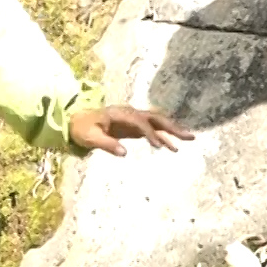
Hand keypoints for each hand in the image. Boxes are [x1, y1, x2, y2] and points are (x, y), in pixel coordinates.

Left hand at [69, 106, 192, 156]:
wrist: (77, 122)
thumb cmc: (82, 129)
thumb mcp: (90, 138)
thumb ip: (106, 144)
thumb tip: (124, 153)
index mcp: (118, 114)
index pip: (139, 121)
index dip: (150, 132)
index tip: (159, 146)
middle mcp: (129, 113)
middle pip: (154, 117)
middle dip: (171, 126)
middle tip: (188, 136)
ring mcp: (133, 119)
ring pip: (157, 122)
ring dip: (172, 130)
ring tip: (189, 139)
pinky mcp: (134, 127)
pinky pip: (152, 130)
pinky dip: (163, 137)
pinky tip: (174, 148)